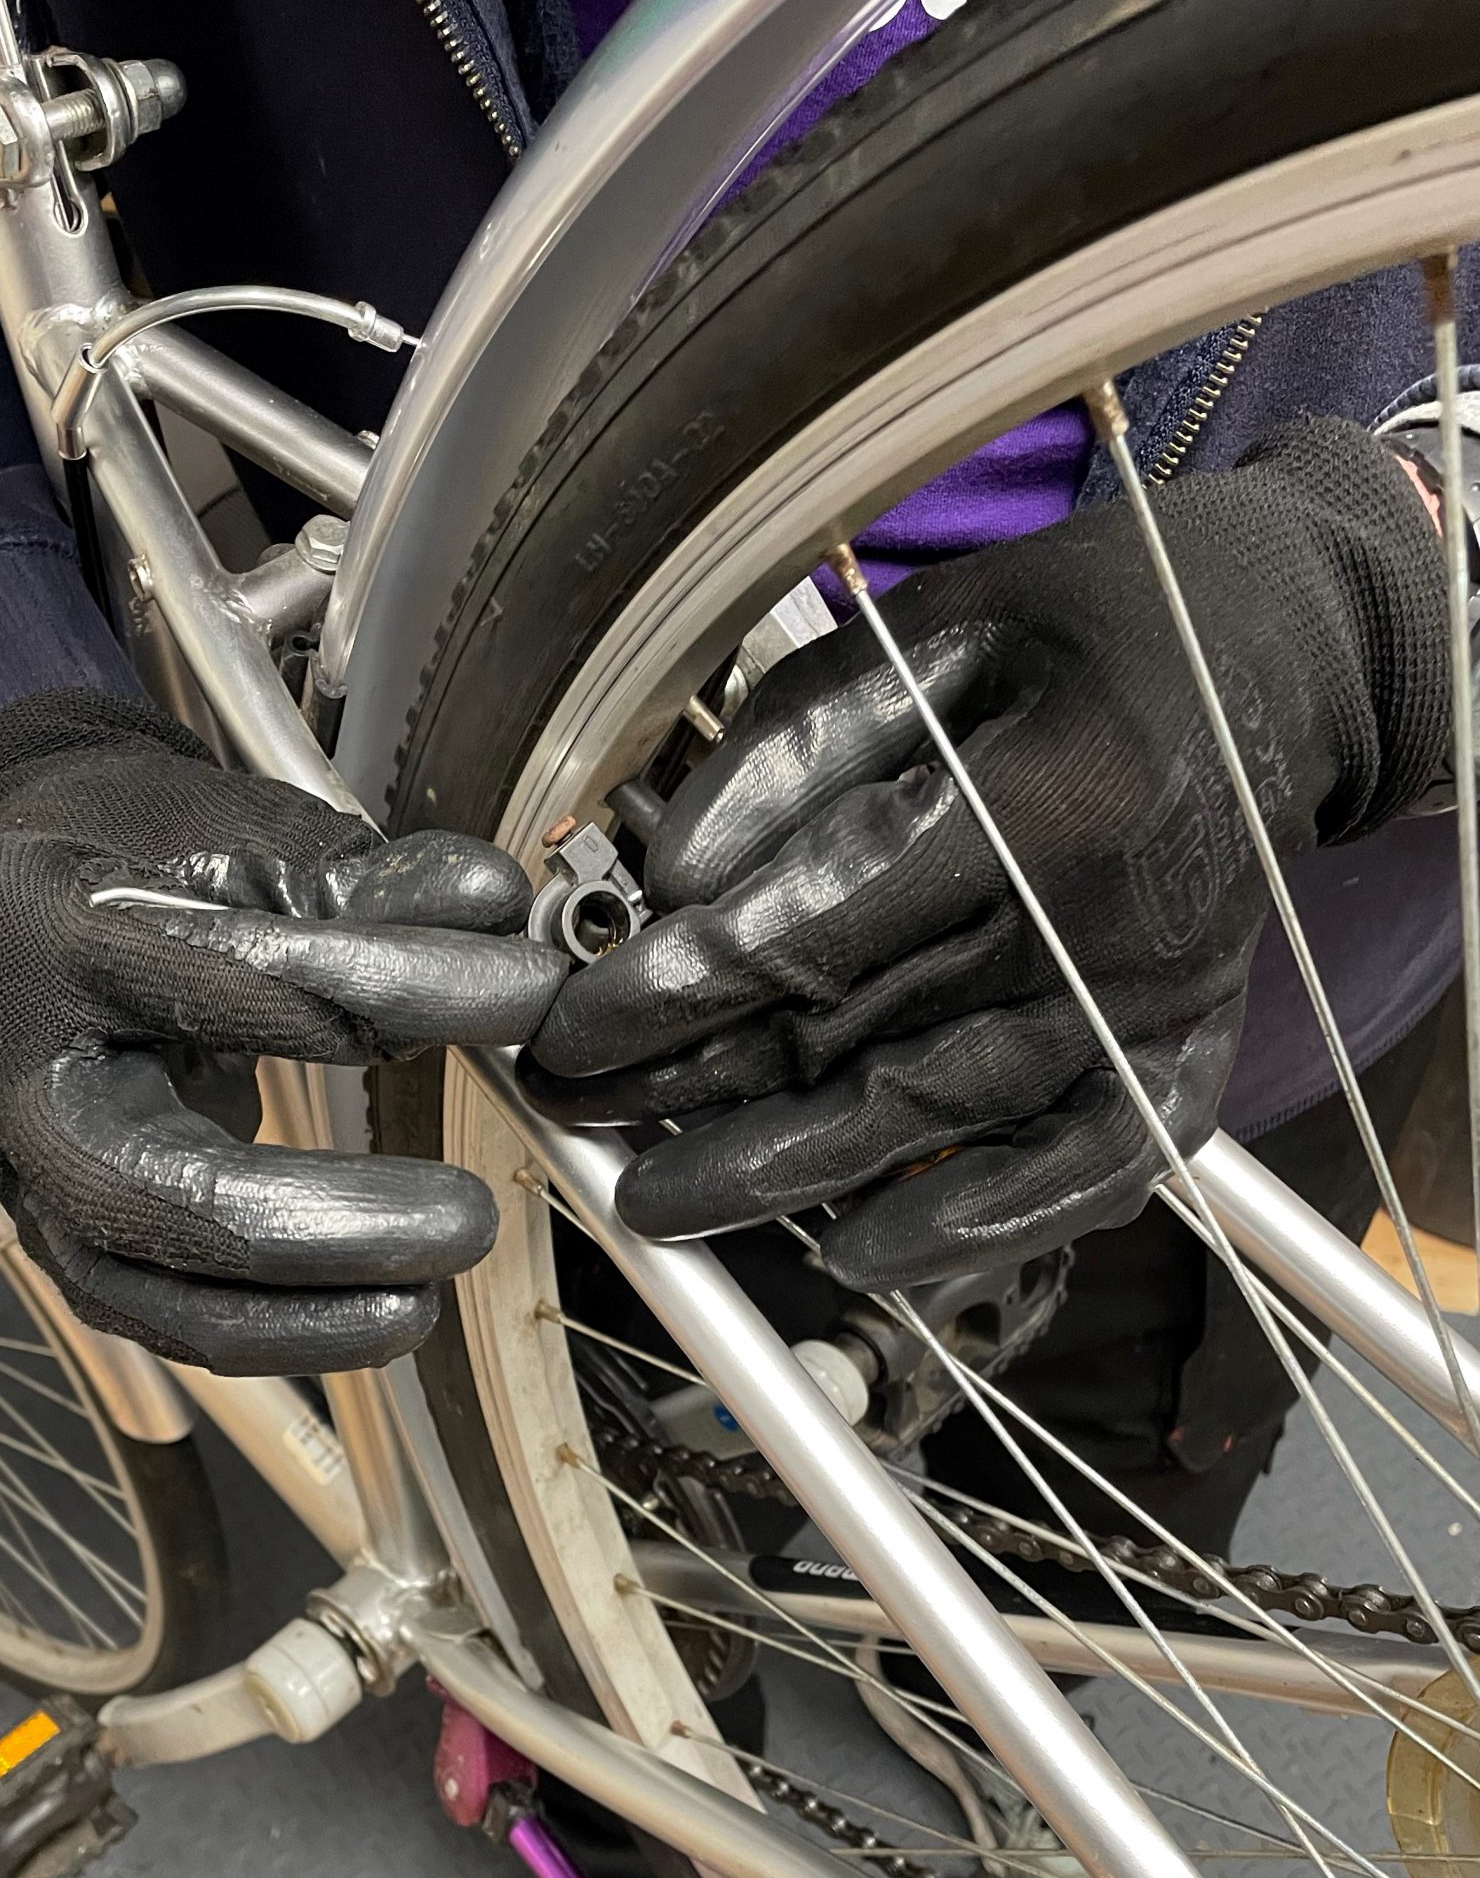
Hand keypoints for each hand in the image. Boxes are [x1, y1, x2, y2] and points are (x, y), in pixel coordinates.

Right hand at [0, 689, 562, 1373]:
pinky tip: (376, 1315)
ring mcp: (24, 1173)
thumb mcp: (239, 834)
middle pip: (163, 1190)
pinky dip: (277, 1332)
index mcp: (43, 932)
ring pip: (151, 1291)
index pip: (230, 978)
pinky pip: (163, 1317)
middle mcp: (12, 1073)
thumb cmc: (126, 857)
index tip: (523, 993)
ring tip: (429, 1297)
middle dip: (328, 1224)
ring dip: (305, 1316)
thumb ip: (366, 882)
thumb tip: (496, 907)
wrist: (12, 909)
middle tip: (466, 1219)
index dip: (390, 986)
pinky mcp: (61, 1236)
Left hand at [527, 417, 1449, 1288]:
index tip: (571, 1027)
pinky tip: (857, 1257)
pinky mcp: (1188, 1059)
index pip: (823, 925)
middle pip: (864, 1042)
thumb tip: (676, 874)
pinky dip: (972, 1230)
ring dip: (786, 1174)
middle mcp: (1109, 930)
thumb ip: (806, 739)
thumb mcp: (950, 619)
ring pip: (941, 1124)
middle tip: (574, 1118)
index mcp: (1050, 797)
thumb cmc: (1106, 621)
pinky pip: (1078, 1178)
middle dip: (697, 1090)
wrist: (1306, 661)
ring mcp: (1157, 1011)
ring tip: (659, 1199)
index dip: (681, 991)